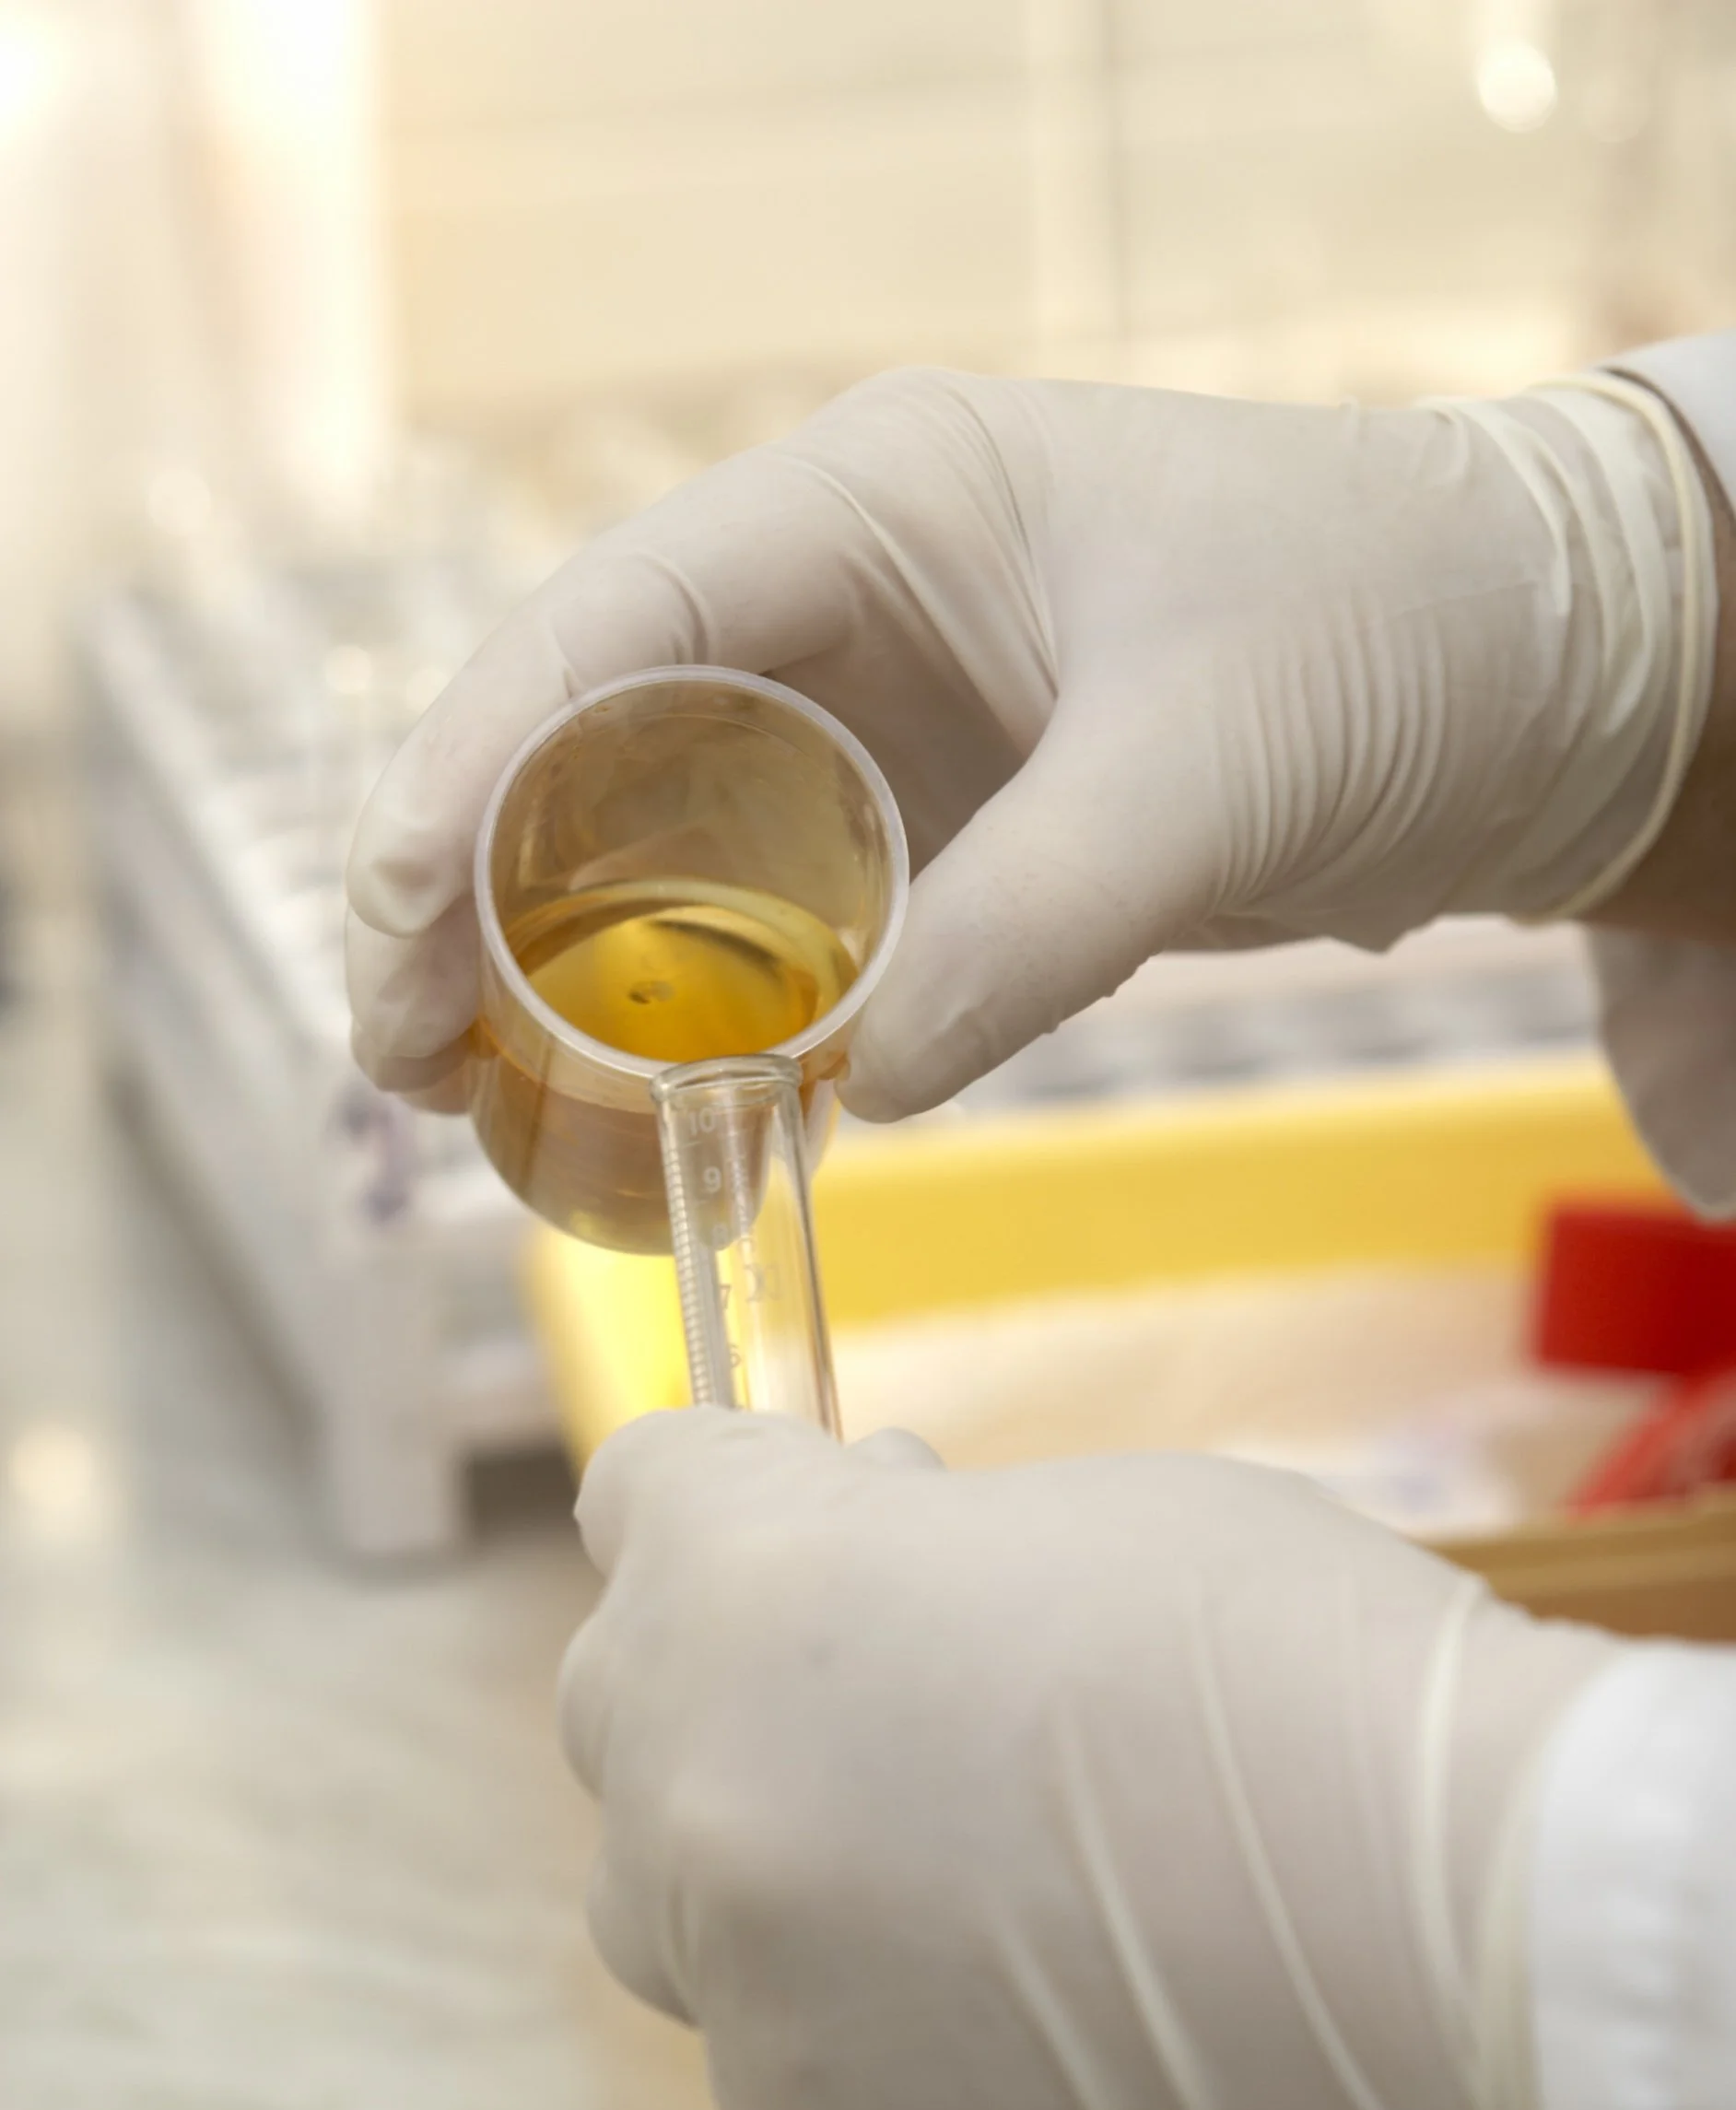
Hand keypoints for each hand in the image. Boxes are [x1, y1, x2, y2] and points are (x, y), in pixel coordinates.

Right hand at [347, 367, 1700, 1119]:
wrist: (1547, 681)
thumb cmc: (1393, 635)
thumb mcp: (1205, 772)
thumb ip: (1026, 926)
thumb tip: (849, 1090)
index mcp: (876, 502)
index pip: (613, 620)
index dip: (476, 768)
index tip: (392, 921)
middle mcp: (851, 600)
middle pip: (599, 743)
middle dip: (481, 895)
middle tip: (401, 1058)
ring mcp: (893, 720)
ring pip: (676, 850)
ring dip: (580, 978)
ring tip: (479, 1112)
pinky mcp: (947, 829)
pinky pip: (792, 931)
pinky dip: (725, 1025)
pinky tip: (666, 1121)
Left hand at [561, 1411, 1618, 2109]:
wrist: (1436, 1932)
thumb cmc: (1285, 1661)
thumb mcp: (1073, 1515)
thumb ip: (902, 1552)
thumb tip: (862, 1583)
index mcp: (740, 1587)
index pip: (639, 1493)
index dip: (735, 1489)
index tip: (812, 1509)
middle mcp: (688, 1791)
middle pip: (624, 1705)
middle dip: (732, 1674)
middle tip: (894, 1681)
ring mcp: (744, 1990)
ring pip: (675, 1907)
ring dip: (769, 1861)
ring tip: (954, 1859)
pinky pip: (786, 2053)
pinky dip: (861, 2017)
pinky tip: (1018, 2001)